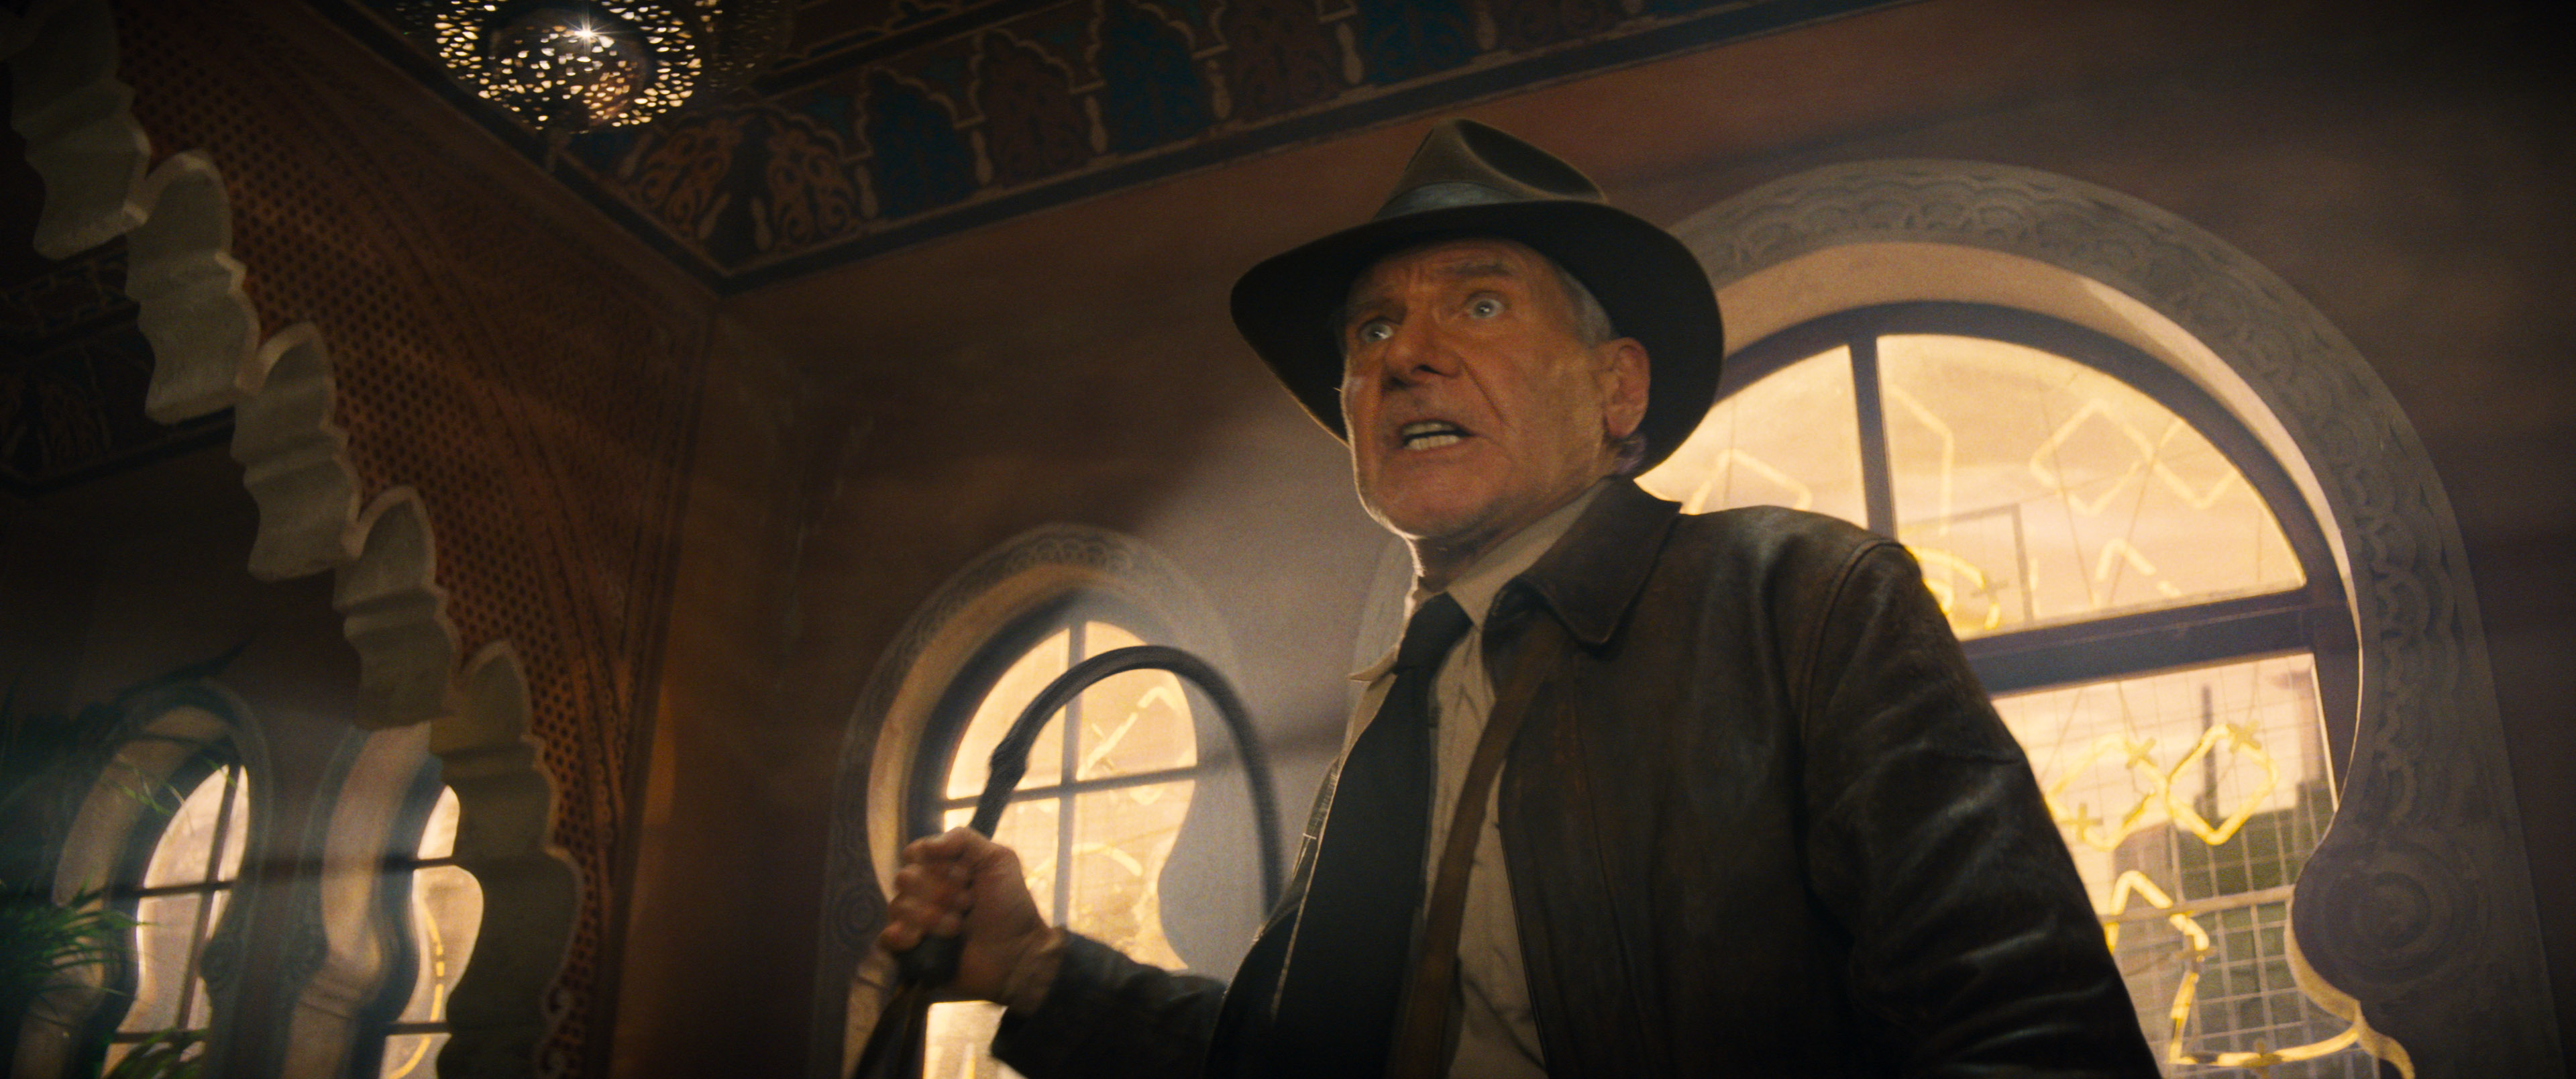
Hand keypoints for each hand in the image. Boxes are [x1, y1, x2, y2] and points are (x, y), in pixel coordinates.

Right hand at [877, 827, 1060, 1007]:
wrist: (1016, 955)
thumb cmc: (1011, 907)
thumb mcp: (998, 860)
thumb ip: (963, 839)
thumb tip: (922, 847)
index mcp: (943, 869)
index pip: (916, 854)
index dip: (938, 865)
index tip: (966, 876)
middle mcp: (925, 892)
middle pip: (905, 878)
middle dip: (938, 892)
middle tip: (967, 904)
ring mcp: (917, 921)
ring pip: (898, 906)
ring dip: (930, 917)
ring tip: (957, 928)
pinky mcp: (912, 951)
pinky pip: (888, 938)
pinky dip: (900, 936)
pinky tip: (918, 940)